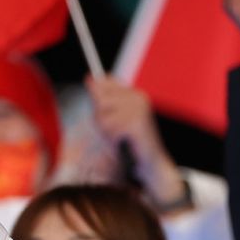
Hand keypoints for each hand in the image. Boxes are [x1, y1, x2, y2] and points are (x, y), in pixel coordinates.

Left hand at [87, 76, 186, 210]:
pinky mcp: (137, 123)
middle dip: (100, 118)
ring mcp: (139, 109)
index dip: (98, 97)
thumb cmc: (130, 140)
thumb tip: (89, 78)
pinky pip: (109, 128)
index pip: (104, 82)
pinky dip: (113, 138)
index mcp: (134, 93)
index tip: (106, 111)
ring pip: (102, 115)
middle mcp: (138, 97)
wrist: (150, 161)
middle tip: (115, 129)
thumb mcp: (114, 116)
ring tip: (120, 136)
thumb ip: (102, 98)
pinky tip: (124, 141)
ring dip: (106, 130)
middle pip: (99, 100)